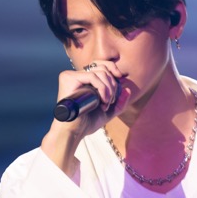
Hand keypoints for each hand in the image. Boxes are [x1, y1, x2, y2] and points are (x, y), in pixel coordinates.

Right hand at [40, 60, 129, 174]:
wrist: (73, 132)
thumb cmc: (86, 124)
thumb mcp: (107, 112)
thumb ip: (118, 103)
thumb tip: (127, 89)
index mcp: (83, 80)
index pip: (100, 65)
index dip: (112, 68)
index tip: (120, 79)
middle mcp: (76, 76)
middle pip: (102, 66)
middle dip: (112, 83)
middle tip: (111, 100)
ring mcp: (71, 76)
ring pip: (99, 72)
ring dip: (109, 88)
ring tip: (106, 103)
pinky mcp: (69, 78)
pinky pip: (92, 77)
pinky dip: (102, 88)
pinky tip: (102, 101)